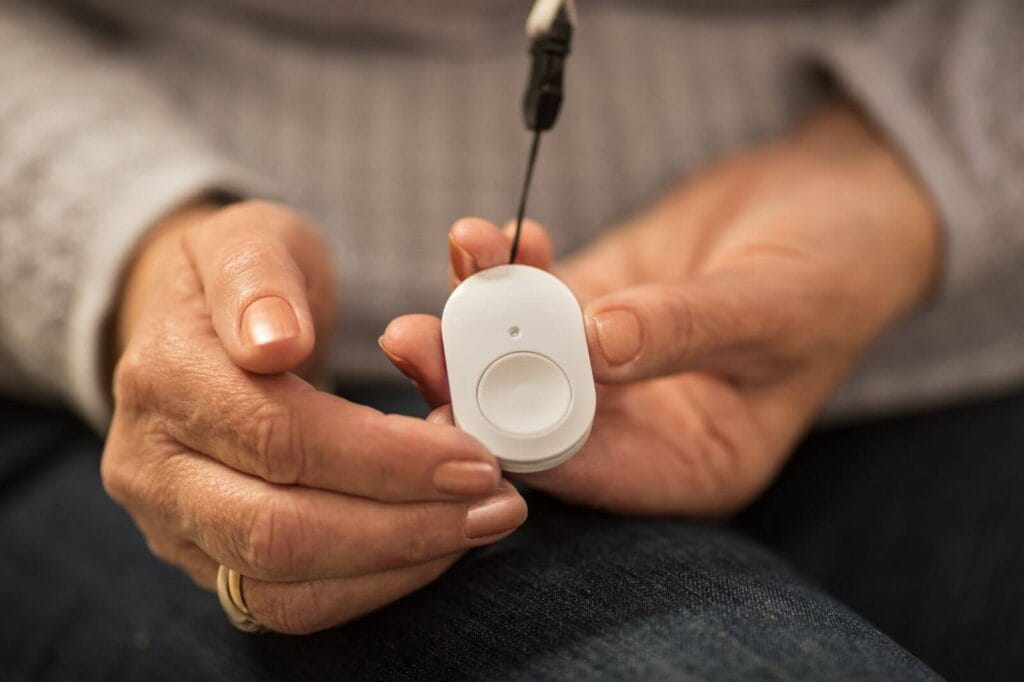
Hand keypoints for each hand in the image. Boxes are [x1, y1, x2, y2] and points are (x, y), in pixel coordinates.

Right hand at [102, 200, 526, 633]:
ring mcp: (173, 523)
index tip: (472, 453)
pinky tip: (435, 548)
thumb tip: (272, 343)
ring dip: (396, 565)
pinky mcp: (207, 560)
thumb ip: (259, 279)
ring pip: (283, 586)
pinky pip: (289, 604)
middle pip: (278, 528)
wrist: (198, 329)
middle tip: (496, 502)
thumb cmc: (246, 281)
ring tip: (479, 525)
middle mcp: (151, 464)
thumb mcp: (250, 240)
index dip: (384, 456)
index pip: (280, 435)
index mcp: (163, 376)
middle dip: (403, 525)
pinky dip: (372, 586)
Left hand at [380, 102, 937, 515]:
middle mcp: (640, 427)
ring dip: (476, 313)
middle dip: (471, 379)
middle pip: (536, 417)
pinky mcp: (591, 308)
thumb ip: (688, 327)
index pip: (592, 470)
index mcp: (692, 463)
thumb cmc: (837, 269)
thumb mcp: (777, 304)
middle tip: (416, 340)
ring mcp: (609, 367)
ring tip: (456, 260)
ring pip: (522, 354)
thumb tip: (598, 340)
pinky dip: (508, 268)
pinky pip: (535, 297)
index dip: (521, 441)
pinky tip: (491, 236)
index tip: (459, 405)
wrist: (842, 201)